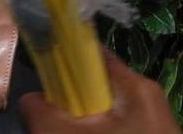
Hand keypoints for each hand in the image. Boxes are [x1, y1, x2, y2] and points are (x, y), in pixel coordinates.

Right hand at [18, 53, 173, 131]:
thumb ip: (40, 113)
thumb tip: (31, 99)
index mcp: (136, 87)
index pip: (92, 56)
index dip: (63, 61)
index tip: (39, 81)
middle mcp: (148, 101)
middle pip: (95, 91)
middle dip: (68, 109)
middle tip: (49, 128)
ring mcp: (152, 128)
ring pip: (102, 121)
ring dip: (77, 130)